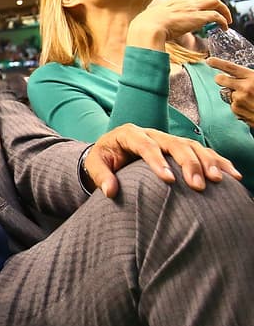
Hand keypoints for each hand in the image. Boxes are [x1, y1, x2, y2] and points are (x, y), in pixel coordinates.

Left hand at [83, 124, 241, 197]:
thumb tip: (110, 191)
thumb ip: (100, 176)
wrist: (111, 154)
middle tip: (198, 185)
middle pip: (173, 143)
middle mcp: (151, 133)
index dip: (157, 161)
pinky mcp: (180, 147)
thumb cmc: (104, 159)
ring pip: (191, 145)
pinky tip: (231, 175)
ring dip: (207, 161)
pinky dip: (217, 161)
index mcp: (129, 134)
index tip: (169, 179)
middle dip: (188, 163)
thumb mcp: (95, 165)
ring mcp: (167, 139)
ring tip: (218, 180)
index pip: (145, 145)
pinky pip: (202, 151)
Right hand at [127, 0, 230, 50]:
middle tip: (220, 15)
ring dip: (223, 10)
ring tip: (226, 20)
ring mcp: (191, 8)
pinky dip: (223, 21)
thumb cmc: (145, 28)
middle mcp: (183, 2)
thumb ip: (156, 24)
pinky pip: (217, 16)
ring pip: (215, 1)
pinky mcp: (199, 17)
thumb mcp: (151, 22)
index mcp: (171, 3)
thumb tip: (156, 33)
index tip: (202, 14)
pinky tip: (224, 27)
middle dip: (216, 4)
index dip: (200, 5)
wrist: (147, 28)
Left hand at [210, 57, 253, 125]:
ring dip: (234, 95)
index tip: (210, 61)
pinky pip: (232, 105)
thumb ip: (250, 77)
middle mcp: (243, 88)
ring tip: (249, 99)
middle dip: (220, 79)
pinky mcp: (236, 110)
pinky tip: (249, 107)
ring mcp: (238, 100)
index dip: (217, 63)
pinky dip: (238, 105)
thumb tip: (241, 75)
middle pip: (220, 79)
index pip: (229, 67)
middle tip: (223, 80)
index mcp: (252, 77)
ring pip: (228, 93)